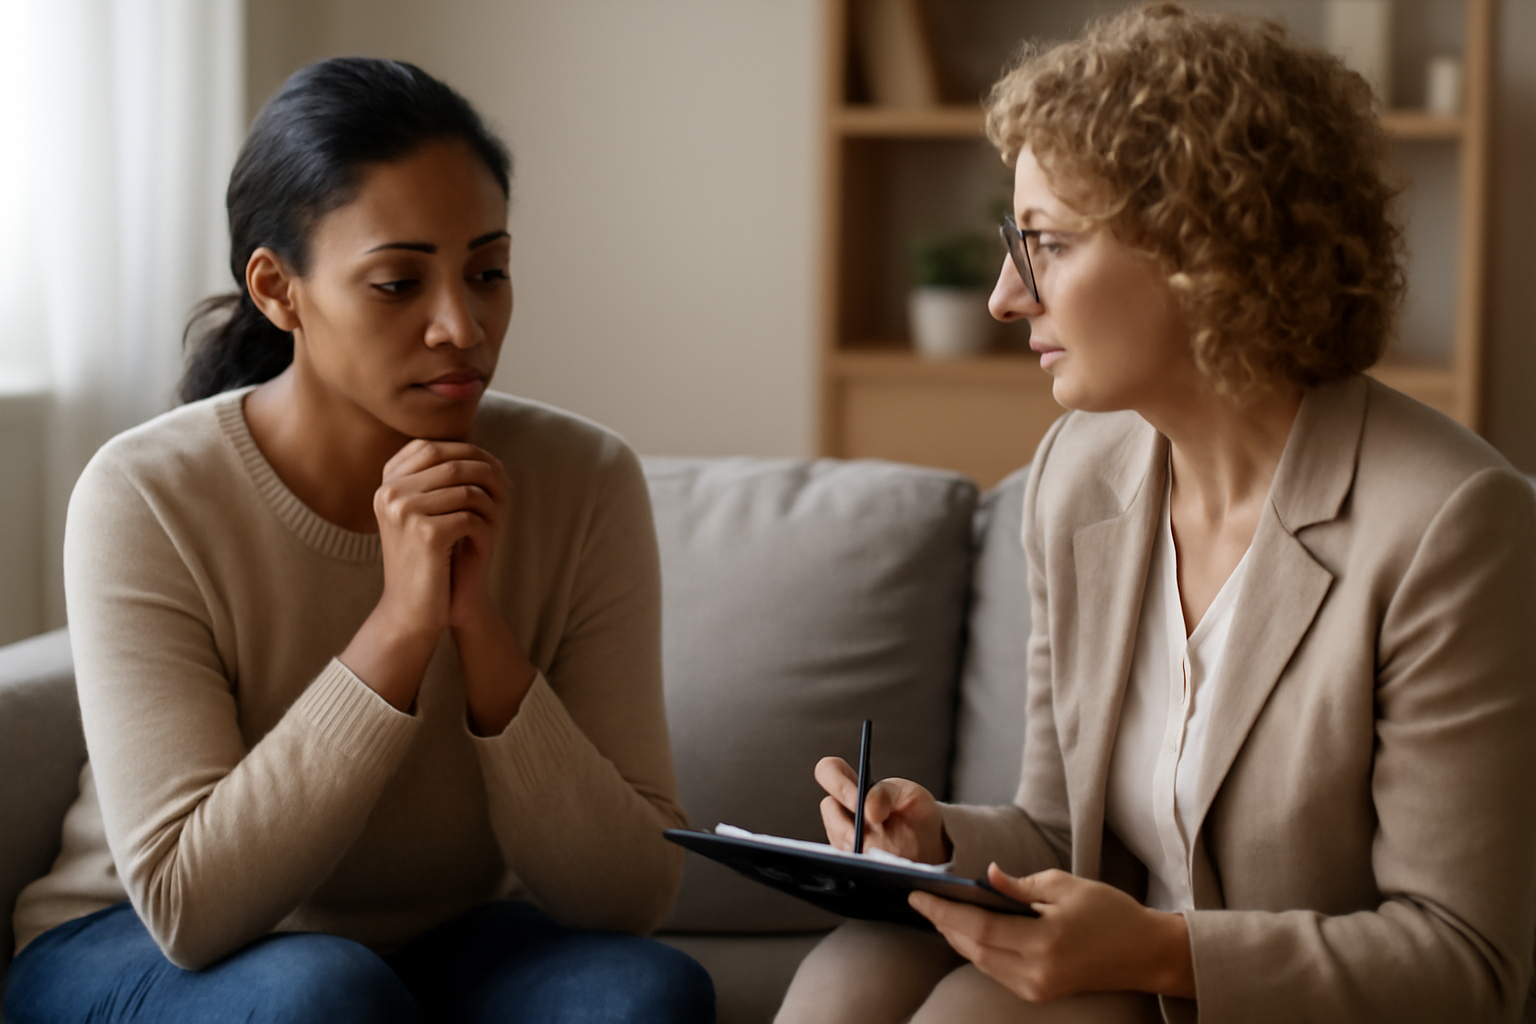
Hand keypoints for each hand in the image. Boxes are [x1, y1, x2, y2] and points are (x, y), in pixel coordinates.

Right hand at [374, 439, 507, 635]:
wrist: (410, 610)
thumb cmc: (425, 561)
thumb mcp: (425, 515)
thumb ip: (439, 482)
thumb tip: (482, 452)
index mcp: (386, 485)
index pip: (428, 447)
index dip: (464, 451)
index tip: (489, 466)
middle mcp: (390, 493)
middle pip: (451, 464)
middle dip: (485, 473)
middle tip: (505, 488)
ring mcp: (405, 512)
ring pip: (466, 489)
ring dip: (490, 503)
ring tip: (496, 518)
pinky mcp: (426, 534)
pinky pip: (471, 517)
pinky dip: (486, 528)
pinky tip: (485, 541)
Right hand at [814, 757, 949, 863]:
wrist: (930, 849)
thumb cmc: (917, 816)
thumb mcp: (910, 795)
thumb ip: (888, 792)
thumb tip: (869, 811)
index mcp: (855, 787)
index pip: (829, 770)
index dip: (837, 784)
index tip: (856, 801)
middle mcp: (843, 812)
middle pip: (828, 809)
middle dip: (847, 824)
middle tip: (867, 836)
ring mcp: (843, 838)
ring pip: (837, 840)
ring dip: (859, 848)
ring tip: (883, 854)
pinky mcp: (848, 863)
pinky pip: (846, 864)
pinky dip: (864, 865)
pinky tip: (880, 866)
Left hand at [908, 866, 1194, 1001]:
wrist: (1146, 953)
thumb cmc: (1111, 913)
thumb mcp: (1067, 886)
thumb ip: (1021, 885)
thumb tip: (987, 875)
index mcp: (1044, 941)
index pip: (979, 926)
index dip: (944, 911)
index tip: (917, 895)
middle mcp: (1037, 971)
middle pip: (974, 948)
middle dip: (944, 924)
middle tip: (923, 901)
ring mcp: (1038, 988)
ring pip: (982, 962)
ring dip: (957, 938)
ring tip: (939, 913)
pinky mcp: (1041, 993)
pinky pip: (997, 971)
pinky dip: (978, 950)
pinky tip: (968, 931)